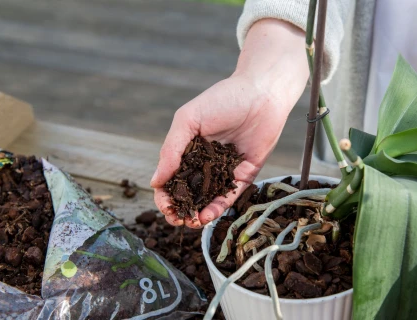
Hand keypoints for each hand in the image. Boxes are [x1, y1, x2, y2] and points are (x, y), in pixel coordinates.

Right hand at [151, 19, 308, 227]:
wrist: (262, 93)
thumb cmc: (223, 99)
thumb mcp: (188, 120)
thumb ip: (171, 150)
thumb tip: (155, 182)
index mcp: (188, 150)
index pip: (171, 178)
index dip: (165, 196)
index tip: (165, 207)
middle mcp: (205, 163)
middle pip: (189, 193)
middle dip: (181, 210)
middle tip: (177, 219)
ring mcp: (225, 170)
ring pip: (209, 199)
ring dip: (199, 213)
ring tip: (193, 222)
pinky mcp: (245, 173)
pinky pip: (231, 194)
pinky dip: (219, 206)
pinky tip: (209, 215)